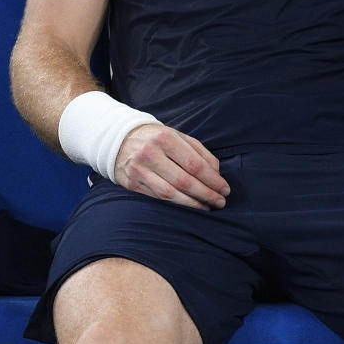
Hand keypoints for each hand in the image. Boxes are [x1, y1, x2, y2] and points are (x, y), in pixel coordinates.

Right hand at [114, 122, 230, 209]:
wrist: (118, 139)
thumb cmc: (156, 138)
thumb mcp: (177, 136)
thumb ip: (199, 152)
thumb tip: (216, 173)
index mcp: (165, 138)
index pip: (194, 164)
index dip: (212, 180)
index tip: (225, 188)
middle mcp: (150, 153)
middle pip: (184, 181)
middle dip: (206, 194)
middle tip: (220, 202)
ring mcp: (139, 170)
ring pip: (171, 193)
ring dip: (193, 203)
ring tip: (208, 207)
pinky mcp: (132, 183)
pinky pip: (158, 198)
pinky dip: (176, 204)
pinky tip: (189, 206)